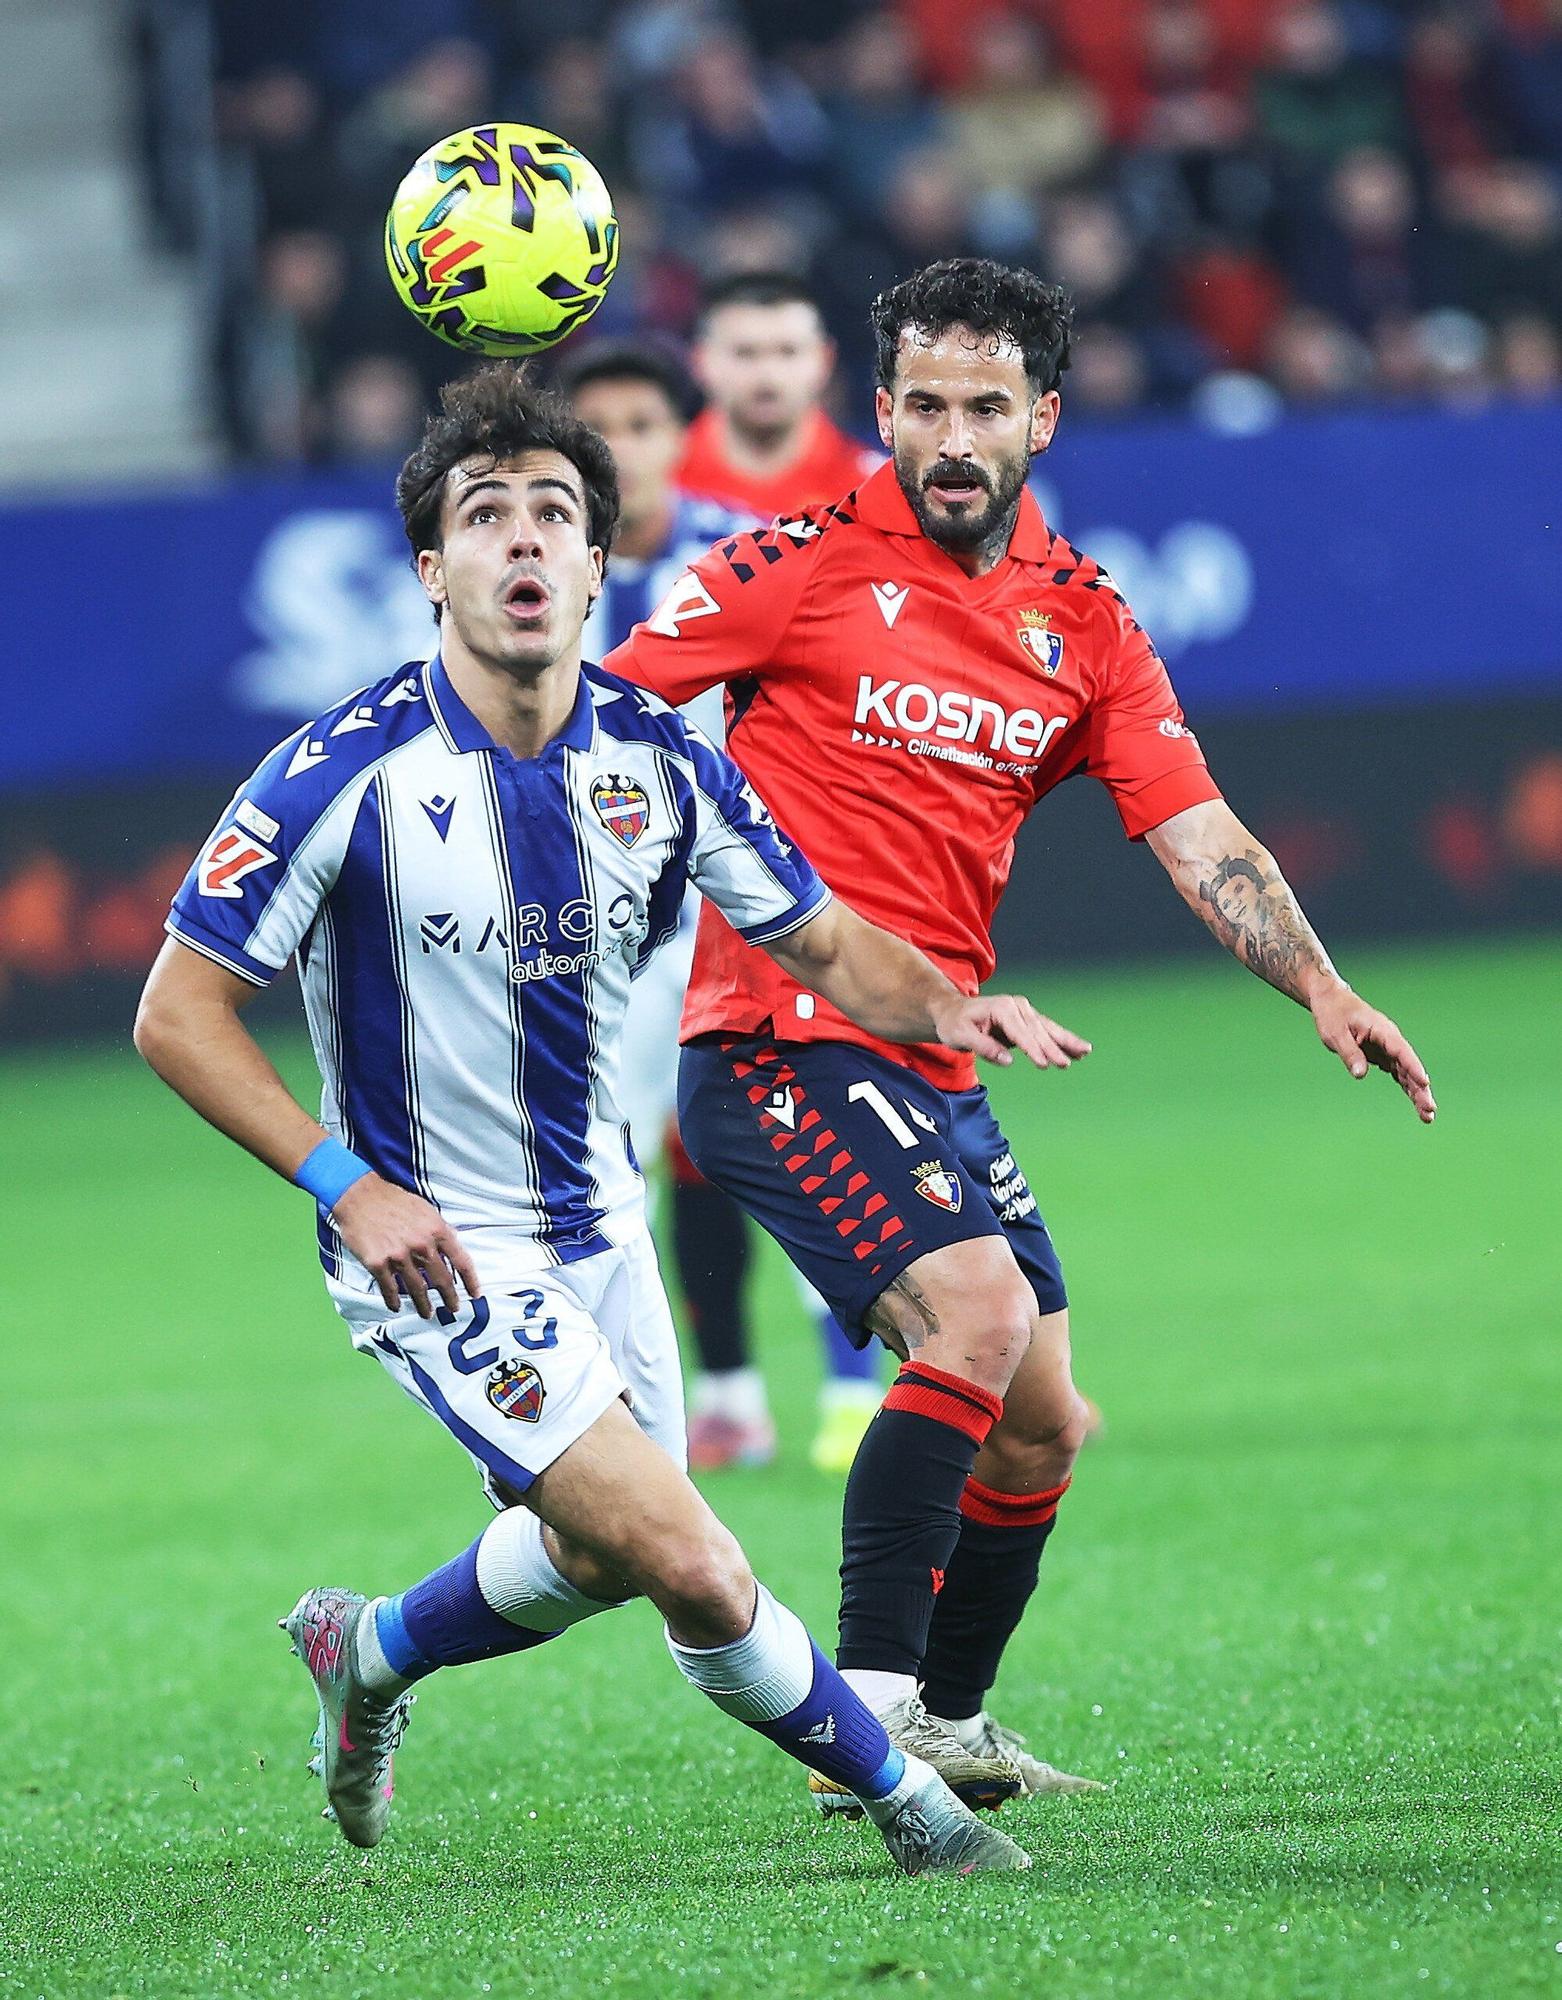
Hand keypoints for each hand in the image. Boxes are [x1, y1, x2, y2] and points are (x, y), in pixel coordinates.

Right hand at [330, 1174, 482, 1315]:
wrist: (360, 1196)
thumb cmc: (394, 1200)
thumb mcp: (426, 1209)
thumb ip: (440, 1229)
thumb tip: (452, 1245)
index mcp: (437, 1230)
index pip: (462, 1261)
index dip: (470, 1281)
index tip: (475, 1294)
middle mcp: (421, 1245)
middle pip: (442, 1280)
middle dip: (450, 1298)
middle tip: (453, 1309)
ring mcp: (399, 1256)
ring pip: (417, 1289)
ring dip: (424, 1305)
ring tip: (427, 1313)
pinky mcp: (378, 1263)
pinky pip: (389, 1288)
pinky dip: (393, 1300)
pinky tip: (396, 1306)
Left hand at [930, 993, 1091, 1069]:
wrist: (953, 1011)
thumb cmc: (954, 1024)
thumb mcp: (960, 1036)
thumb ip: (984, 1047)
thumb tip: (1008, 1060)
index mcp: (1001, 1008)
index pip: (1020, 1032)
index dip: (1032, 1049)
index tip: (1043, 1064)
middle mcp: (1016, 1006)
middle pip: (1038, 1030)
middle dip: (1052, 1048)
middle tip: (1064, 1064)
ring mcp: (1024, 1012)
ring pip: (1048, 1029)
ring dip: (1066, 1041)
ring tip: (1085, 1052)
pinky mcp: (1027, 1020)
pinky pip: (1047, 1032)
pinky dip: (1062, 1041)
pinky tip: (1078, 1051)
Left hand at [1311, 985, 1435, 1122]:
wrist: (1332, 1001)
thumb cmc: (1333, 1014)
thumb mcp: (1335, 1034)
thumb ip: (1349, 1053)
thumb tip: (1360, 1074)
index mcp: (1382, 1030)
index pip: (1401, 1051)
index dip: (1413, 1067)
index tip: (1425, 1083)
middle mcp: (1390, 1040)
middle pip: (1409, 1066)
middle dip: (1420, 1089)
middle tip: (1429, 1110)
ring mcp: (1388, 1048)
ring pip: (1407, 1072)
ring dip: (1417, 1093)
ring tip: (1427, 1116)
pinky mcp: (1383, 1055)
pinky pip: (1399, 1073)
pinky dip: (1407, 1088)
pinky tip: (1416, 1104)